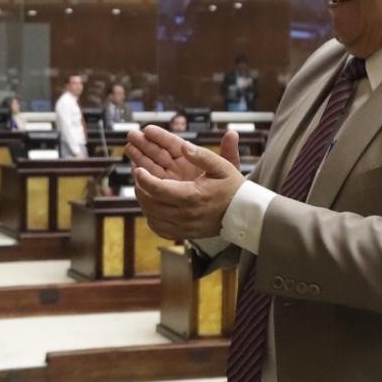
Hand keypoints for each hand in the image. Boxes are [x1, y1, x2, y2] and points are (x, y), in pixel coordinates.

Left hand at [128, 126, 245, 239]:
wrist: (243, 215)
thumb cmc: (233, 189)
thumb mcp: (223, 167)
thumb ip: (202, 155)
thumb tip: (184, 146)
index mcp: (192, 196)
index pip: (159, 189)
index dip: (144, 179)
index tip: (137, 169)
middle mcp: (185, 215)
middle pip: (150, 203)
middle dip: (140, 188)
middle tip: (138, 175)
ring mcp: (184, 227)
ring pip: (152, 217)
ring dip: (143, 201)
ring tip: (142, 187)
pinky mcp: (184, 235)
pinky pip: (159, 229)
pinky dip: (151, 217)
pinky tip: (151, 206)